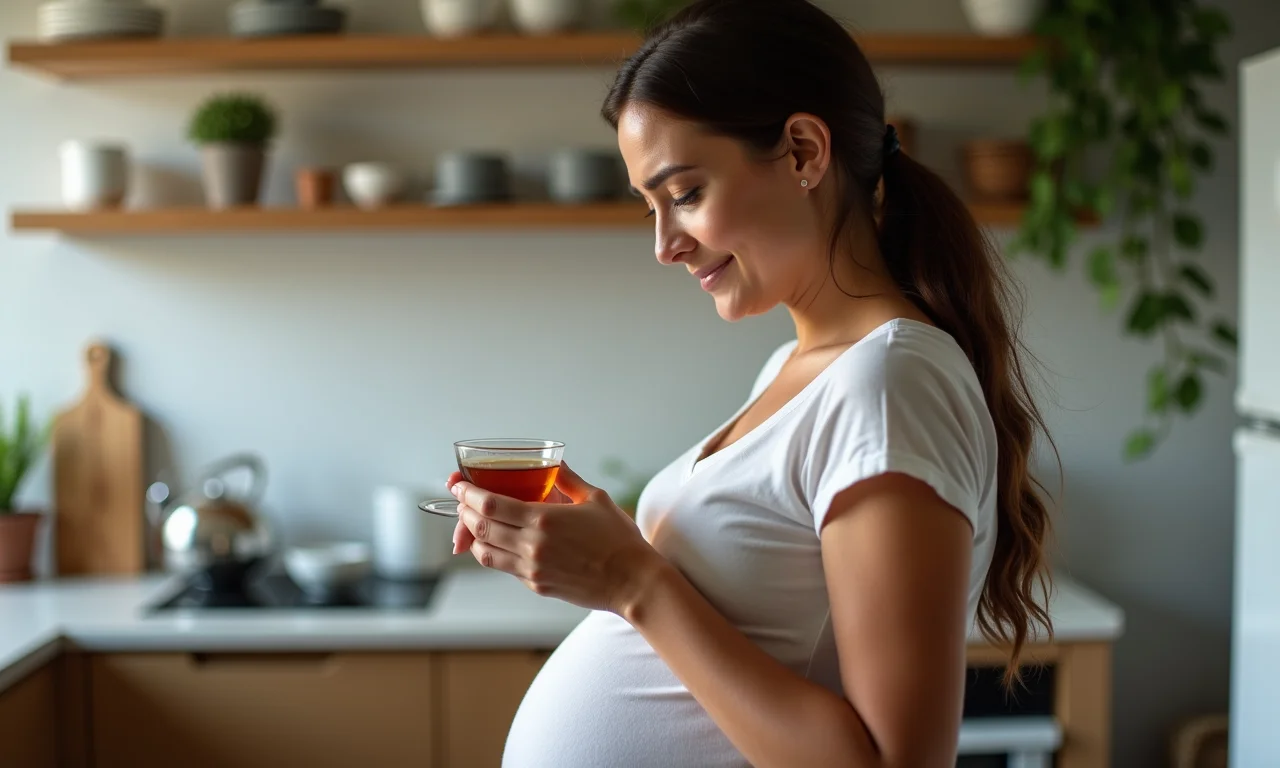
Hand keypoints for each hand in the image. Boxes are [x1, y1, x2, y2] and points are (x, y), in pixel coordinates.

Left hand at [447, 462, 664, 613]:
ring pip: (486, 553)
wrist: (633, 582)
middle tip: (461, 501)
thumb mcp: (596, 499)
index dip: (468, 494)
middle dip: (464, 513)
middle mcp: (532, 546)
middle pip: (481, 528)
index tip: (458, 485)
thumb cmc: (619, 539)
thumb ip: (568, 480)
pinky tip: (499, 542)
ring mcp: (532, 569)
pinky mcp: (537, 585)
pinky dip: (494, 553)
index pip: (490, 504)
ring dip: (473, 536)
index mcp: (544, 520)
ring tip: (472, 524)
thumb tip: (555, 463)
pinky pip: (506, 568)